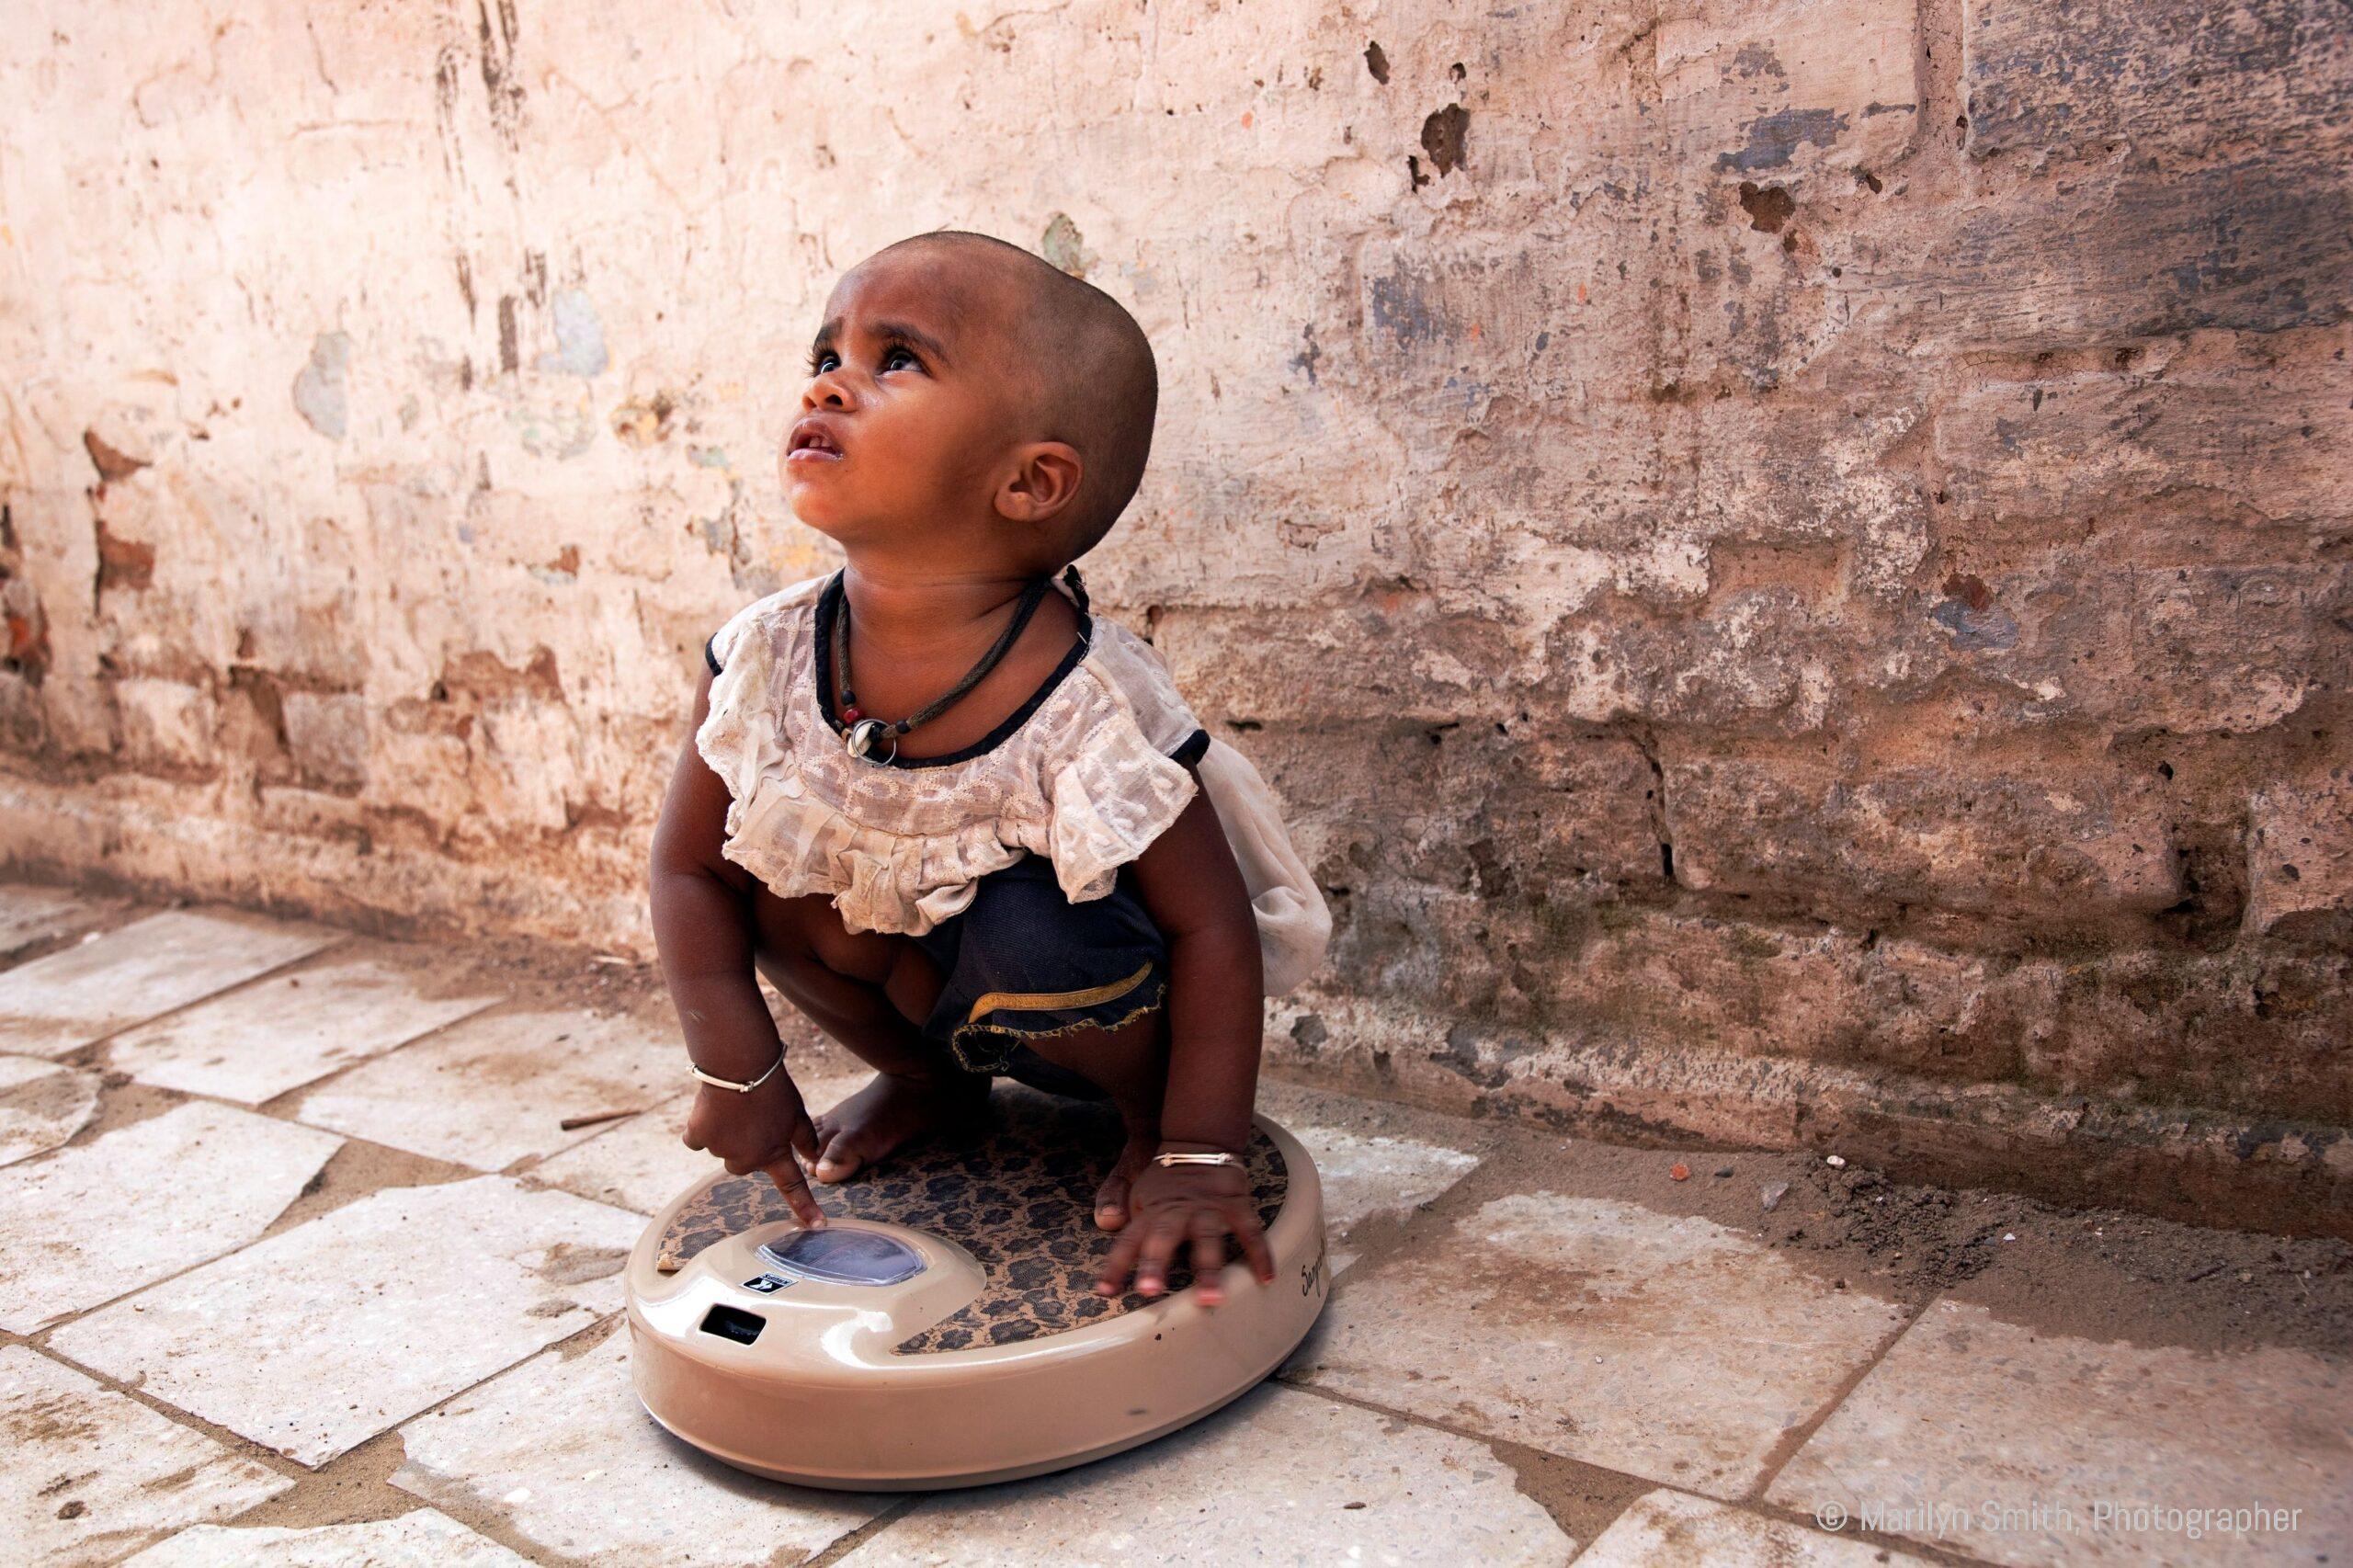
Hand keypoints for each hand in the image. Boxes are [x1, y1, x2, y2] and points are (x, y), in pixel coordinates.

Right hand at [680, 1065, 827, 1228]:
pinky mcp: (698, 1136)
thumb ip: (805, 1140)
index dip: (805, 1207)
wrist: (739, 1066)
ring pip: (723, 1149)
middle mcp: (746, 1160)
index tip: (817, 1225)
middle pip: (746, 1164)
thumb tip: (815, 1159)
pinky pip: (698, 1139)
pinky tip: (711, 1111)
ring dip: (727, 1134)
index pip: (793, 1186)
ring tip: (735, 1106)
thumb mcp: (798, 1113)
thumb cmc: (773, 1087)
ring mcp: (720, 1150)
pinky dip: (702, 1129)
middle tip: (752, 1118)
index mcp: (774, 1154)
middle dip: (749, 1147)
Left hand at [1094, 1150, 1275, 1307]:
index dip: (1116, 1266)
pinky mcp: (1237, 1206)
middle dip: (1155, 1264)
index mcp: (1152, 1213)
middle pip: (1163, 1238)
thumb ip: (1130, 1221)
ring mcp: (1209, 1209)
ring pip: (1207, 1238)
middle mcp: (1177, 1212)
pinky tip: (1266, 1279)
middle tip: (1150, 1292)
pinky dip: (1260, 1255)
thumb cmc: (1167, 1182)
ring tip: (1210, 1299)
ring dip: (1207, 1268)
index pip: (1128, 1240)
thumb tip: (1108, 1234)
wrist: (1200, 1144)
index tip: (1105, 1291)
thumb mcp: (1141, 1197)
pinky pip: (1250, 1233)